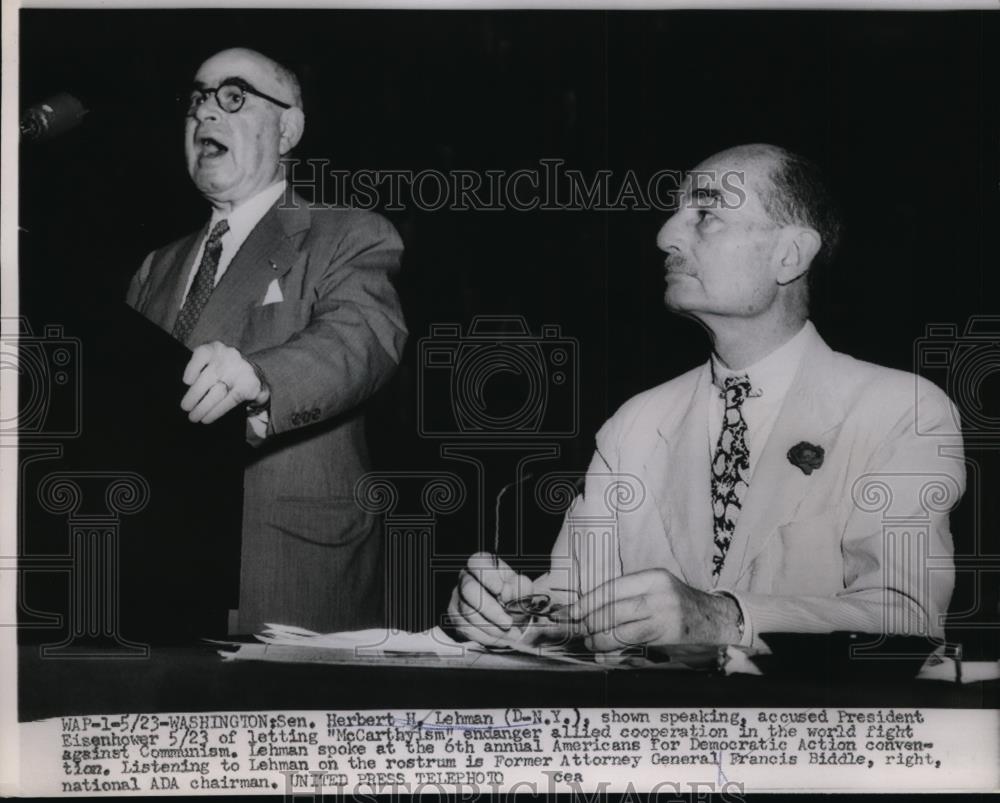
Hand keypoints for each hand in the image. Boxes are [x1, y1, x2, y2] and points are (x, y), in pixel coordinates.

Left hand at [181, 341, 269, 423]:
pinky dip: (216, 411)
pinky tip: (207, 418)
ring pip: (218, 391)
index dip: (193, 368)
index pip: (202, 354)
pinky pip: (230, 400)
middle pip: (209, 377)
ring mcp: (241, 370)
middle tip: (185, 407)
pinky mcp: (249, 385)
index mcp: (216, 349)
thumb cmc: (223, 370)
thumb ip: (199, 371)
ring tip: (194, 417)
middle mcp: (229, 356)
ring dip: (203, 406)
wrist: (254, 376)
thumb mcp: (211, 363)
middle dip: (194, 395)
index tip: (187, 382)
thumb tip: (186, 391)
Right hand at [446, 552, 533, 647]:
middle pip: (469, 589)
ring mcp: (457, 598)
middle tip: (508, 622)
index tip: (501, 591)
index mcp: (482, 565)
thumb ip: (521, 587)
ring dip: (492, 628)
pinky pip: (467, 630)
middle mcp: (466, 578)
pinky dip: (487, 637)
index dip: (489, 577)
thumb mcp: (522, 589)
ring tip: (510, 634)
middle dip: (491, 610)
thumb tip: (508, 592)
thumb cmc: (513, 598)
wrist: (506, 617)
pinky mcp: (455, 618)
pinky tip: (499, 637)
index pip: (478, 562)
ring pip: (468, 613)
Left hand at [554, 568, 740, 651]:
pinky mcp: (667, 637)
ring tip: (589, 641)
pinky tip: (603, 651)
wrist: (716, 619)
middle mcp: (659, 595)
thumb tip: (588, 607)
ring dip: (598, 638)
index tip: (568, 611)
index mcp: (653, 577)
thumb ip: (627, 595)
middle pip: (613, 609)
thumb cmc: (678, 603)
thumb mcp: (656, 588)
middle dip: (588, 622)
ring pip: (620, 629)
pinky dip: (613, 648)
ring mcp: (665, 617)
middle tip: (574, 629)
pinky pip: (632, 644)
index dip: (586, 602)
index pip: (611, 588)